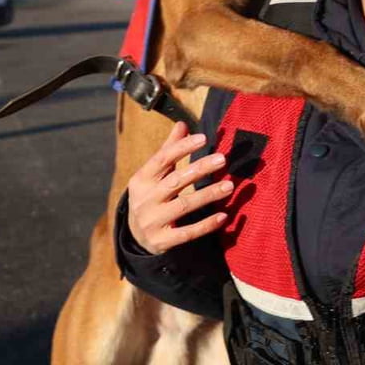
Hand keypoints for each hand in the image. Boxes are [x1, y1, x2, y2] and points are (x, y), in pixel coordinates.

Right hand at [126, 122, 233, 254]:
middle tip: (223, 158)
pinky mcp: (162, 241)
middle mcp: (144, 200)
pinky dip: (206, 225)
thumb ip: (169, 150)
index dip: (182, 147)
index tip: (204, 138)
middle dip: (199, 169)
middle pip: (175, 181)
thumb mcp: (154, 175)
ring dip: (208, 195)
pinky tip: (223, 215)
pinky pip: (187, 233)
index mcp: (141, 180)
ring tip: (229, 186)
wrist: (135, 236)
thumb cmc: (151, 196)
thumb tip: (182, 124)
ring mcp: (152, 222)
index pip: (161, 159)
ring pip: (183, 206)